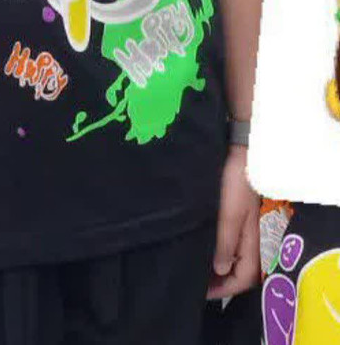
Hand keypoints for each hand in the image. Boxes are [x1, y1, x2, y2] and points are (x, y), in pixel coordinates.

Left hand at [207, 145, 260, 299]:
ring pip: (229, 253)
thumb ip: (225, 243)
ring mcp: (239, 222)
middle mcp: (247, 235)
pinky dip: (212, 246)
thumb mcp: (229, 214)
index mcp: (251, 239)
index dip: (225, 289)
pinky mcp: (230, 211)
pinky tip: (196, 242)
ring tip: (191, 265)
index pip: (244, 277)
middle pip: (237, 269)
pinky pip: (223, 238)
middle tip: (194, 282)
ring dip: (213, 263)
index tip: (202, 292)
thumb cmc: (235, 182)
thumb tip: (220, 270)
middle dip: (218, 280)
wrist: (239, 150)